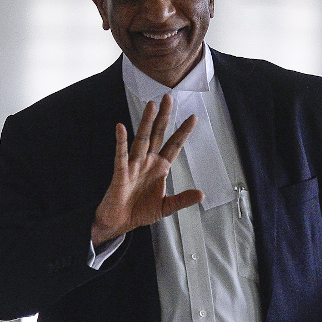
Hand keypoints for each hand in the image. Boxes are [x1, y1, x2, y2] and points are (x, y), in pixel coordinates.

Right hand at [91, 94, 202, 245]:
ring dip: (146, 122)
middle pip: (157, 134)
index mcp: (160, 168)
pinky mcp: (120, 173)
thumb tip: (201, 194)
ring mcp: (133, 165)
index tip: (193, 117)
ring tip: (151, 105)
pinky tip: (121, 128)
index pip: (174, 145)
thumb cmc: (140, 212)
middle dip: (164, 117)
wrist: (119, 223)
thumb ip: (182, 200)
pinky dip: (121, 141)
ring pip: (141, 140)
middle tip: (168, 98)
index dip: (183, 132)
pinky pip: (120, 155)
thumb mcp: (166, 207)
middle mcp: (147, 162)